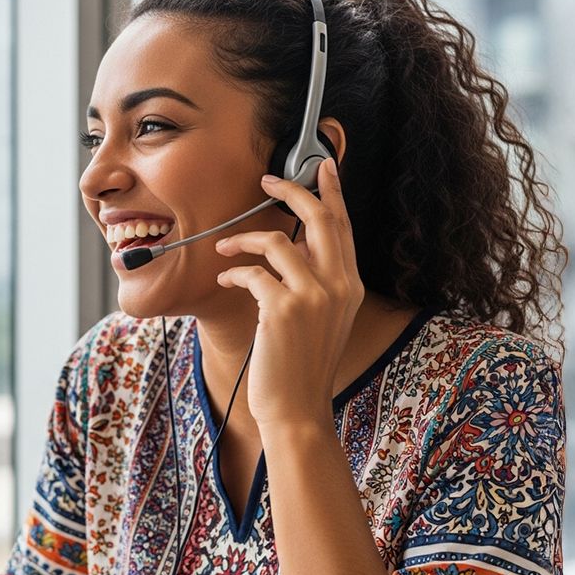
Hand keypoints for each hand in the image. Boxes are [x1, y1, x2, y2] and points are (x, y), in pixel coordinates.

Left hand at [213, 158, 363, 430]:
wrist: (298, 408)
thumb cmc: (302, 364)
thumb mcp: (322, 317)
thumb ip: (316, 281)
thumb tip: (291, 246)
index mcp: (351, 285)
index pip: (343, 226)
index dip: (332, 192)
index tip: (322, 167)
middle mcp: (339, 285)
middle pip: (318, 218)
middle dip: (292, 190)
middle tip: (267, 181)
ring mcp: (313, 296)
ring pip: (277, 240)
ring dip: (243, 238)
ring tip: (224, 247)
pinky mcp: (283, 308)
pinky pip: (252, 271)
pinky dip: (234, 272)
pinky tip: (225, 280)